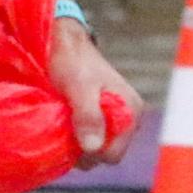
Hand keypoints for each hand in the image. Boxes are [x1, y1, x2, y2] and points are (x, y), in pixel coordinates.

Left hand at [50, 19, 141, 166]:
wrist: (63, 40)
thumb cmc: (71, 60)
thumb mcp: (77, 86)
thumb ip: (88, 116)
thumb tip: (93, 148)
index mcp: (130, 110)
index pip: (114, 153)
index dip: (90, 153)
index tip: (68, 141)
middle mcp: (128, 115)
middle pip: (107, 150)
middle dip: (84, 149)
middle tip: (61, 134)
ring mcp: (116, 113)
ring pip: (99, 143)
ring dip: (79, 140)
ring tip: (61, 126)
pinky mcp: (102, 111)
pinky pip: (93, 132)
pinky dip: (78, 132)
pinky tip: (64, 122)